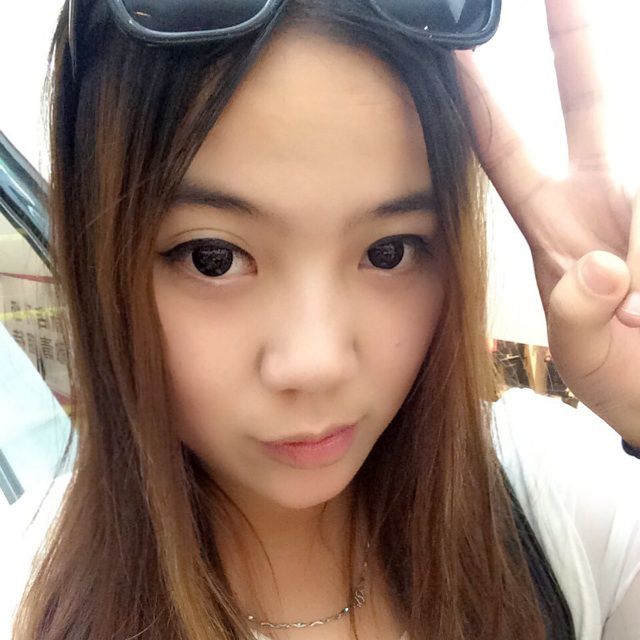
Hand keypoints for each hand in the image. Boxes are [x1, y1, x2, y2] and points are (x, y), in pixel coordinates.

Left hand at [456, 0, 639, 446]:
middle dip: (577, 43)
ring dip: (630, 182)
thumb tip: (602, 270)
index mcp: (558, 231)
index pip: (507, 156)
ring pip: (637, 154)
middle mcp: (605, 203)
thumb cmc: (632, 388)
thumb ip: (583, 320)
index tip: (453, 56)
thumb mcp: (593, 362)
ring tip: (616, 231)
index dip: (480, 106)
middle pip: (592, 104)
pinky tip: (637, 262)